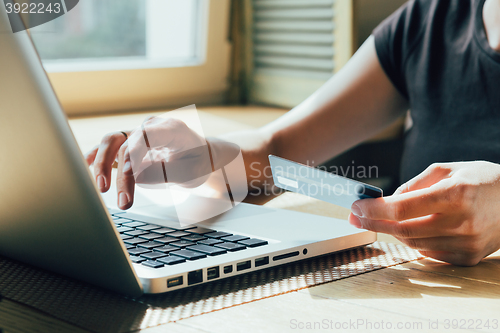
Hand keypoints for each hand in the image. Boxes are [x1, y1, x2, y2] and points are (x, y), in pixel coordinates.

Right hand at [85, 117, 211, 209]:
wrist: (198, 157)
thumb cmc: (196, 163)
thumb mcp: (189, 173)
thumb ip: (163, 173)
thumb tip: (136, 178)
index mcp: (171, 129)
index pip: (146, 136)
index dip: (134, 153)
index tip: (127, 174)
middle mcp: (150, 127)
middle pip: (124, 142)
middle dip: (113, 167)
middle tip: (110, 191)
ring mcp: (137, 134)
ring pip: (111, 143)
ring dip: (101, 165)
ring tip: (100, 189)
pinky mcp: (129, 144)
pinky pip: (108, 147)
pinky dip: (96, 156)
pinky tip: (84, 166)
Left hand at [348, 161, 499, 265]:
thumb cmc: (482, 179)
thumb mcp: (447, 169)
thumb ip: (414, 185)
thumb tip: (387, 200)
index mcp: (456, 194)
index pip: (402, 208)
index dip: (374, 209)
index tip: (356, 206)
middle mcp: (463, 222)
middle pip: (403, 229)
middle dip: (374, 222)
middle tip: (357, 216)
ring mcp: (467, 243)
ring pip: (413, 242)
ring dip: (392, 231)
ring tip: (379, 219)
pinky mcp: (468, 257)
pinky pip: (428, 252)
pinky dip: (413, 240)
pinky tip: (408, 228)